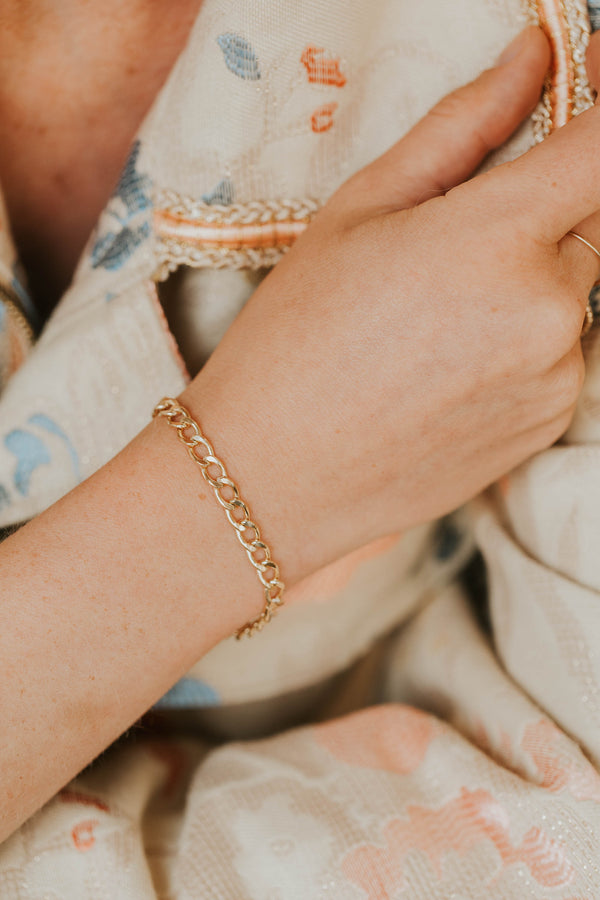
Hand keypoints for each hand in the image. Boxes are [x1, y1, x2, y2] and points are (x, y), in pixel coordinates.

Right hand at [188, 26, 599, 583]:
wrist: (273, 476)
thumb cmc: (295, 340)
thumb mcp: (359, 212)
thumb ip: (462, 126)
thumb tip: (533, 58)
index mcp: (496, 240)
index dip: (599, 104)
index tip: (579, 93)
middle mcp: (548, 312)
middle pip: (594, 217)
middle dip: (546, 206)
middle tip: (459, 234)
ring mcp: (556, 378)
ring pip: (577, 289)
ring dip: (532, 278)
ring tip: (437, 316)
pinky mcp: (548, 426)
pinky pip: (563, 354)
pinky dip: (525, 339)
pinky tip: (448, 362)